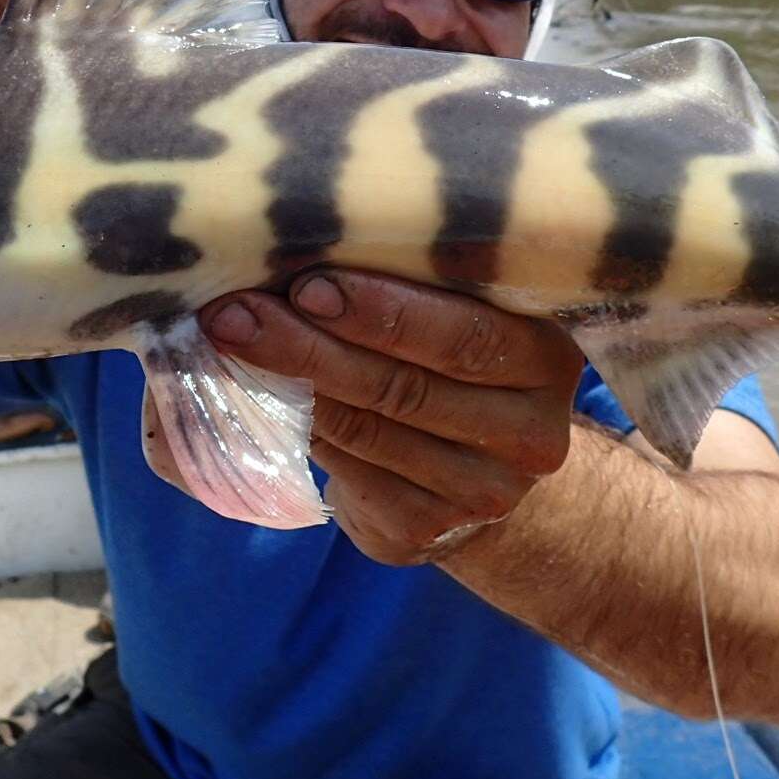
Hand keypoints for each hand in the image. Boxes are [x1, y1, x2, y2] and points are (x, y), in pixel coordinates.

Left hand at [199, 270, 578, 564]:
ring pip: (369, 431)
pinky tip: (259, 396)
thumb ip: (415, 287)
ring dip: (291, 385)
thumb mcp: (465, 315)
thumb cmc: (455, 362)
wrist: (486, 470)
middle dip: (311, 346)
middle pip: (405, 387)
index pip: (463, 335)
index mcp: (545, 359)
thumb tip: (299, 248)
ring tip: (233, 343)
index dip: (382, 311)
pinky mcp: (427, 530)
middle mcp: (529, 434)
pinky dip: (298, 429)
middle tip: (239, 314)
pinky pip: (349, 472)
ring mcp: (482, 493)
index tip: (307, 284)